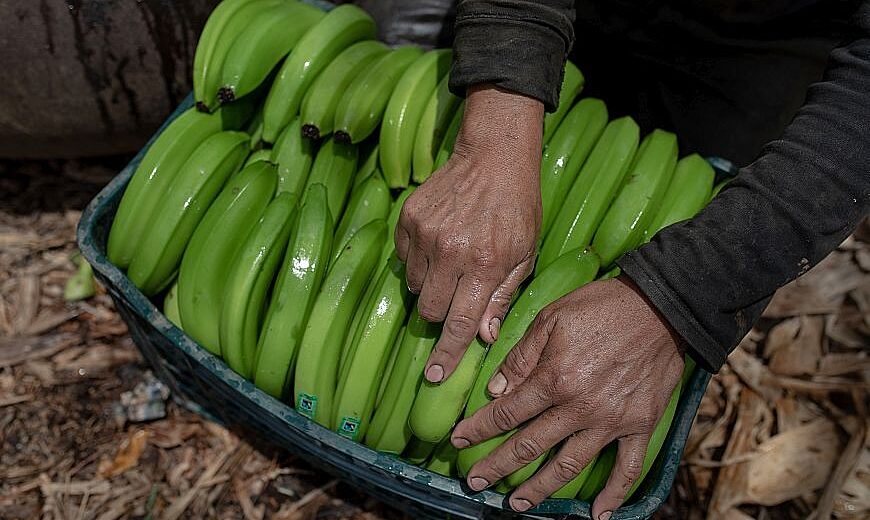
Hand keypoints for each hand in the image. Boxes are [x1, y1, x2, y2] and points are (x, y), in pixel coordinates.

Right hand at [395, 84, 543, 382]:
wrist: (494, 157)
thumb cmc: (517, 209)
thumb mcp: (524, 255)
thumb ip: (502, 297)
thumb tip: (485, 336)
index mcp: (485, 265)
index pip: (460, 322)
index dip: (447, 354)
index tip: (434, 376)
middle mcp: (451, 252)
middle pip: (429, 310)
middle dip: (440, 314)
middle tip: (455, 296)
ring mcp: (426, 234)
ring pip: (414, 285)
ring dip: (430, 285)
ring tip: (452, 261)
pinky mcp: (409, 218)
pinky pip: (404, 258)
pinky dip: (419, 260)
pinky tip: (440, 243)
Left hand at [450, 276, 684, 517]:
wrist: (661, 306)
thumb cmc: (602, 306)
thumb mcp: (552, 317)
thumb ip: (522, 356)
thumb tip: (496, 390)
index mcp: (554, 378)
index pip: (506, 412)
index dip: (478, 428)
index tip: (459, 440)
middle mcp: (579, 407)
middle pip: (529, 446)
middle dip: (497, 466)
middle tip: (475, 482)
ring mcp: (611, 420)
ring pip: (569, 465)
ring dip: (540, 489)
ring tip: (518, 505)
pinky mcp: (640, 425)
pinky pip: (627, 467)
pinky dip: (615, 495)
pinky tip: (598, 514)